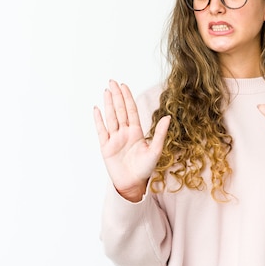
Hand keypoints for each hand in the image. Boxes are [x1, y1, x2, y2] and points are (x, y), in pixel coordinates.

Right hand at [93, 80, 169, 201]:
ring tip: (106, 91)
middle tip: (112, 81)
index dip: (127, 98)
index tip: (124, 85)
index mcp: (136, 132)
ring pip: (111, 117)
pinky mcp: (106, 147)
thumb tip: (168, 117)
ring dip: (108, 104)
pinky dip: (98, 120)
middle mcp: (125, 132)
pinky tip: (97, 109)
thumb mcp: (155, 150)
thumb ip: (159, 133)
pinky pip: (101, 130)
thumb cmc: (145, 169)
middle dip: (116, 96)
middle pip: (119, 110)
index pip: (131, 110)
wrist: (133, 184)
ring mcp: (114, 139)